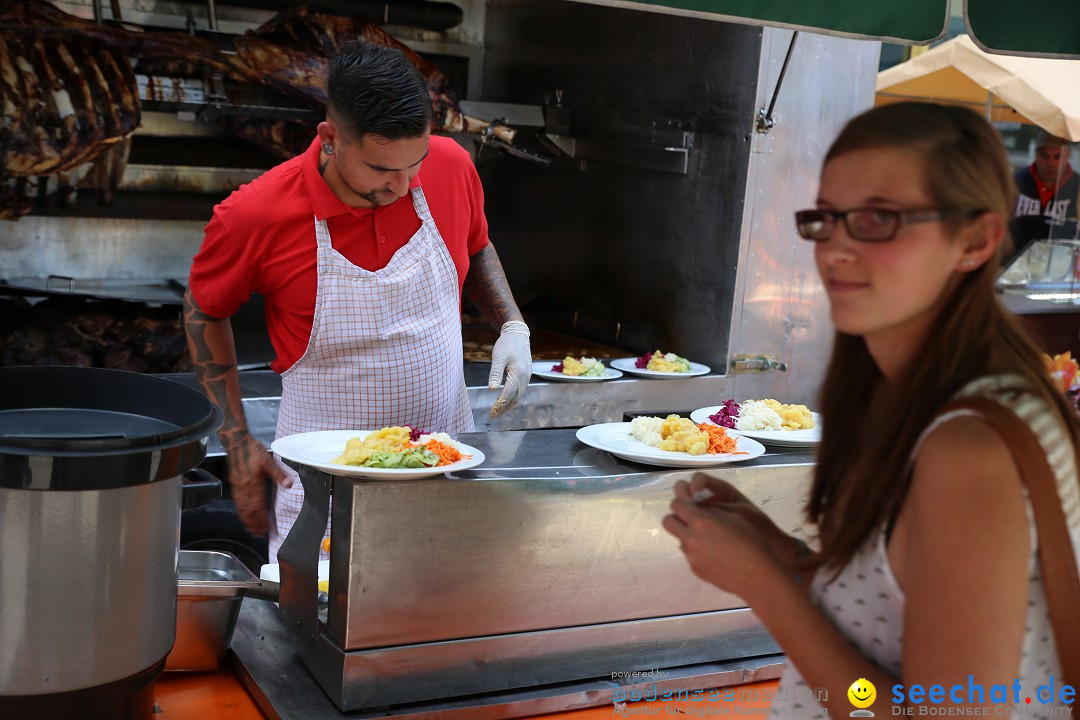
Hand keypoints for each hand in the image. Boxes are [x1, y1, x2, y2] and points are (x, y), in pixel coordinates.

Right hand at [224, 433, 290, 536]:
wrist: (237, 443)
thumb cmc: (252, 450)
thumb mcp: (268, 460)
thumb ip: (278, 474)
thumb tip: (289, 484)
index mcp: (253, 483)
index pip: (258, 506)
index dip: (261, 518)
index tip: (265, 527)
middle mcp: (244, 488)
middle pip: (249, 511)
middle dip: (254, 523)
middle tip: (259, 533)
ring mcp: (238, 487)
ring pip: (242, 508)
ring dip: (247, 520)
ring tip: (251, 529)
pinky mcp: (234, 484)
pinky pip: (237, 502)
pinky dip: (240, 511)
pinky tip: (243, 515)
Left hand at [488, 321, 531, 416]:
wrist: (518, 334)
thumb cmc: (507, 344)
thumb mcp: (498, 357)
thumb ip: (495, 373)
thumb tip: (492, 389)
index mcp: (518, 373)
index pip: (508, 394)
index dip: (499, 405)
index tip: (491, 413)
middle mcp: (525, 377)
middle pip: (515, 399)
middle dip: (504, 409)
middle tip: (493, 416)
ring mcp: (527, 377)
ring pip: (518, 396)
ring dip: (508, 405)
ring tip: (498, 411)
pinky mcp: (526, 376)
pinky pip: (520, 391)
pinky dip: (512, 398)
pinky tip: (505, 400)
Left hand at [663, 473, 791, 599]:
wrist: (757, 575)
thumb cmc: (751, 541)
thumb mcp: (734, 516)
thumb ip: (711, 511)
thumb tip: (698, 509)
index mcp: (701, 521)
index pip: (676, 504)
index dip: (682, 503)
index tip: (689, 505)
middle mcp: (691, 538)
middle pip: (668, 522)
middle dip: (676, 518)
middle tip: (690, 520)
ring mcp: (691, 556)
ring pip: (680, 540)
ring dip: (689, 537)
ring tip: (711, 542)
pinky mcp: (695, 569)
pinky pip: (690, 556)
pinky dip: (698, 553)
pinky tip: (716, 556)